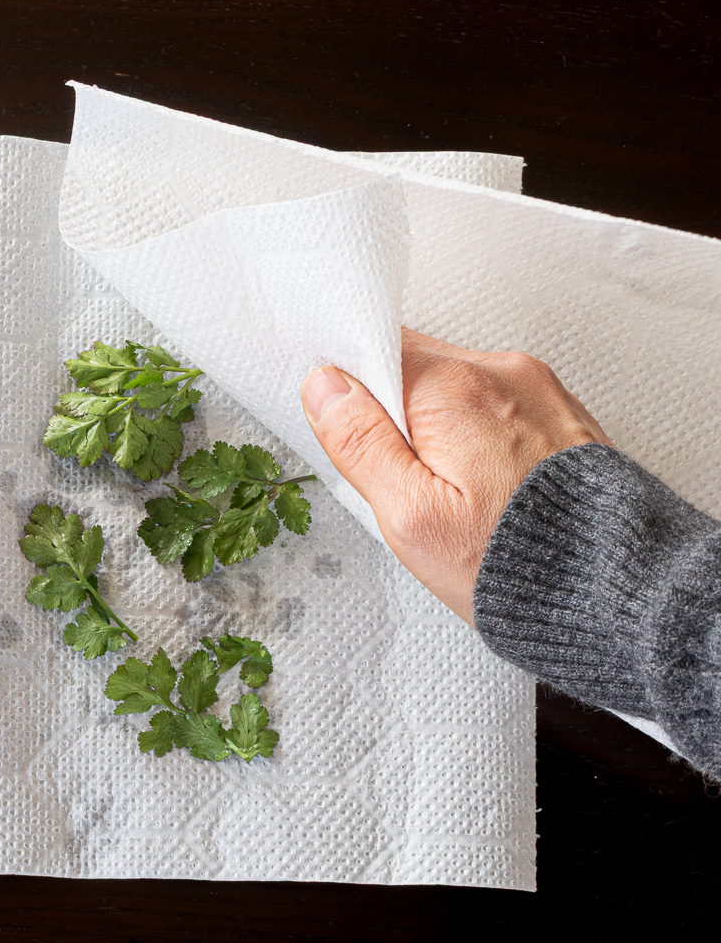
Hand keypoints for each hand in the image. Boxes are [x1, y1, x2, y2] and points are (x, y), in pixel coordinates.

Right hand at [301, 329, 610, 623]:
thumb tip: (324, 385)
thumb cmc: (514, 562)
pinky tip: (482, 486)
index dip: (351, 394)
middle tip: (401, 480)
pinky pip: (494, 405)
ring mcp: (538, 389)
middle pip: (413, 365)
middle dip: (393, 414)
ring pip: (453, 387)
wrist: (618, 593)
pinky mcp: (559, 412)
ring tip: (448, 491)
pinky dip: (475, 437)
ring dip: (434, 427)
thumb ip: (360, 442)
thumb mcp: (410, 517)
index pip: (373, 350)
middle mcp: (501, 372)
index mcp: (454, 389)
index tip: (352, 437)